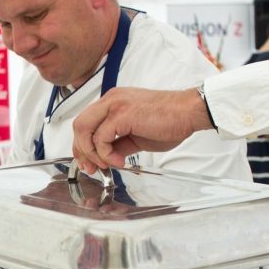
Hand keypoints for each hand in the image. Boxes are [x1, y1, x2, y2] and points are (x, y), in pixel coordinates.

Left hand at [71, 87, 210, 172]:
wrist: (189, 112)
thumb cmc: (169, 121)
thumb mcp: (136, 136)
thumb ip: (118, 144)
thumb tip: (105, 158)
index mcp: (113, 102)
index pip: (85, 123)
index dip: (82, 146)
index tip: (87, 164)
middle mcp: (111, 100)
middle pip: (79, 125)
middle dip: (81, 151)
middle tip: (91, 168)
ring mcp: (114, 104)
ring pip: (84, 130)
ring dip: (92, 153)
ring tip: (108, 165)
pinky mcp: (121, 114)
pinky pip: (101, 138)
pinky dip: (106, 154)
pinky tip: (120, 161)